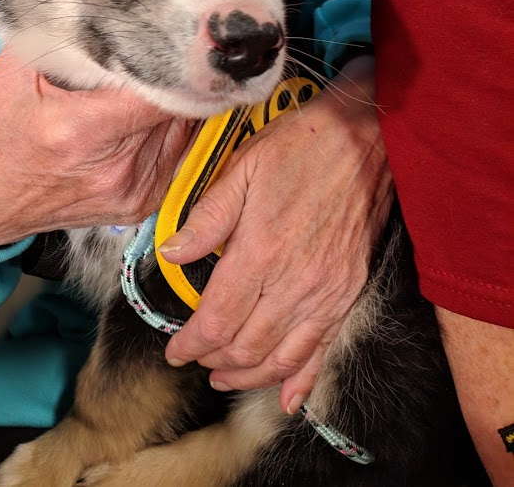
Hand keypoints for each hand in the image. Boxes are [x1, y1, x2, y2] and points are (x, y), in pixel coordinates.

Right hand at [0, 49, 192, 246]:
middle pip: (178, 106)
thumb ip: (64, 39)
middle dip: (175, 76)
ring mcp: (132, 190)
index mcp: (80, 130)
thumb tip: (113, 9)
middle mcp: (113, 167)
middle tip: (168, 52)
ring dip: (177, 102)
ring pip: (185, 128)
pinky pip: (180, 151)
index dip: (175, 61)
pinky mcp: (143, 202)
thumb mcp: (15, 72)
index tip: (177, 37)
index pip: (160, 89)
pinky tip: (146, 115)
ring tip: (151, 84)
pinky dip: (171, 129)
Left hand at [159, 56, 392, 413]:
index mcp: (260, 252)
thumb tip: (171, 253)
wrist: (363, 137)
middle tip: (197, 361)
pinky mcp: (348, 291)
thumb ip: (205, 218)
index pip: (217, 319)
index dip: (190, 344)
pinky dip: (302, 378)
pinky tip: (288, 397)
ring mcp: (325, 291)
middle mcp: (294, 282)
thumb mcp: (241, 169)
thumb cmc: (301, 146)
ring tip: (226, 377)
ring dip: (250, 375)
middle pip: (246, 346)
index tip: (175, 351)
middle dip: (215, 361)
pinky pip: (323, 348)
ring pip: (281, 356)